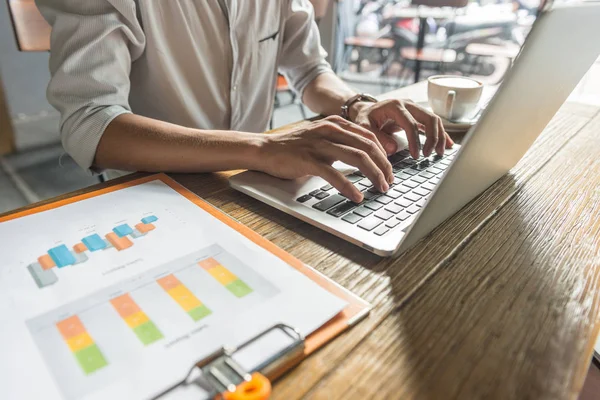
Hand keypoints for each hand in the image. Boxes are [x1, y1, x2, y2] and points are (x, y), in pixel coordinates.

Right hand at [255, 115, 393, 202]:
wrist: (264, 149)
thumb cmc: (293, 148)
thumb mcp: (321, 139)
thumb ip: (340, 144)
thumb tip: (363, 159)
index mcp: (335, 124)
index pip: (369, 136)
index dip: (384, 154)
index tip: (389, 170)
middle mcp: (330, 130)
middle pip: (368, 146)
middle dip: (384, 166)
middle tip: (389, 182)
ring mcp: (319, 144)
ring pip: (357, 157)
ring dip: (374, 175)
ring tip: (380, 188)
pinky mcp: (308, 160)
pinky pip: (335, 174)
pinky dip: (349, 187)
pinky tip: (357, 196)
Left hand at [350, 99, 453, 158]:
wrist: (366, 110)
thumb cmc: (365, 118)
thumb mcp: (364, 127)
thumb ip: (376, 137)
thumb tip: (393, 149)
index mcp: (395, 106)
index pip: (410, 123)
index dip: (415, 141)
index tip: (416, 156)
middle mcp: (408, 104)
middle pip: (429, 118)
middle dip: (433, 137)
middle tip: (429, 154)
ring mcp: (415, 108)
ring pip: (434, 120)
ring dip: (439, 136)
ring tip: (439, 153)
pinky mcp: (418, 115)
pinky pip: (433, 123)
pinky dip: (441, 134)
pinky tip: (447, 145)